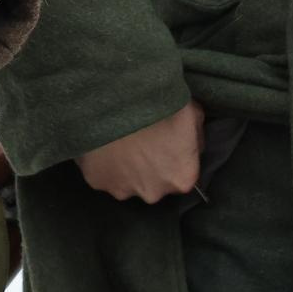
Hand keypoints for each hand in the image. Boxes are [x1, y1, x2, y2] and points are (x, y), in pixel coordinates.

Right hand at [75, 100, 202, 203]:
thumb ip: (195, 136)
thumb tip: (190, 144)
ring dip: (126, 165)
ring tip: (120, 139)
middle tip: (141, 138)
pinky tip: (104, 142)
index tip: (163, 140)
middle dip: (149, 166)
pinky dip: (103, 162)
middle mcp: (153, 193)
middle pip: (154, 183)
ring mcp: (123, 190)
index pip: (181, 174)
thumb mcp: (191, 113)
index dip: (173, 156)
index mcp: (181, 178)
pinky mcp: (97, 181)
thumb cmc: (158, 106)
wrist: (115, 98)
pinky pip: (103, 174)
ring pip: (127, 180)